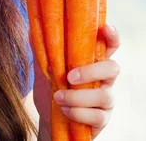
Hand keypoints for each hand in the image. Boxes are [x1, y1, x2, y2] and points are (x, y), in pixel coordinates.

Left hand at [53, 24, 120, 138]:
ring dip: (77, 97)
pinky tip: (64, 110)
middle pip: (113, 68)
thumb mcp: (43, 68)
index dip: (112, 37)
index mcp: (93, 60)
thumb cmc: (51, 87)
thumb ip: (42, 50)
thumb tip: (32, 29)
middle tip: (68, 77)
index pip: (110, 46)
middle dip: (91, 72)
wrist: (48, 117)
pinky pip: (98, 117)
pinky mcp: (103, 118)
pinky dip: (78, 113)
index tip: (106, 28)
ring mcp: (106, 98)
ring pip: (104, 96)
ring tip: (57, 97)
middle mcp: (104, 78)